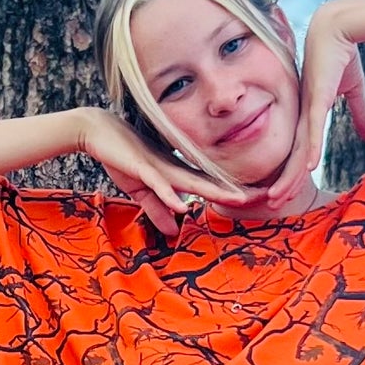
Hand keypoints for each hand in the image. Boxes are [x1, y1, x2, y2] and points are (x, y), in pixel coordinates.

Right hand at [77, 109, 251, 235]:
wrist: (97, 131)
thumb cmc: (123, 158)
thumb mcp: (142, 192)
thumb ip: (158, 210)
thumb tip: (174, 232)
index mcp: (177, 174)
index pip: (211, 186)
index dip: (233, 193)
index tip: (259, 199)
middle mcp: (174, 169)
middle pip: (211, 183)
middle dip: (237, 191)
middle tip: (267, 196)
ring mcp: (159, 167)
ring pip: (191, 182)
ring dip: (214, 191)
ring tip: (238, 199)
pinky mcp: (141, 167)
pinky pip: (158, 183)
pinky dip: (170, 195)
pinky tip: (183, 206)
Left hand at [262, 3, 364, 205]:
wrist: (339, 27)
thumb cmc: (342, 56)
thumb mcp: (353, 92)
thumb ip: (360, 114)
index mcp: (308, 115)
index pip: (298, 151)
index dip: (291, 174)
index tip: (284, 193)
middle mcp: (303, 115)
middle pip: (292, 156)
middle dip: (282, 183)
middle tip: (273, 206)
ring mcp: (307, 107)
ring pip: (297, 149)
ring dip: (288, 175)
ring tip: (277, 197)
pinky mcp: (317, 96)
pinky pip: (313, 128)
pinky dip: (311, 148)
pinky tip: (308, 168)